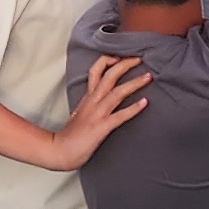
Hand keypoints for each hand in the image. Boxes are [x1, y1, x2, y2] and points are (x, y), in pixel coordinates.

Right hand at [47, 52, 151, 169]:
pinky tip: (145, 103)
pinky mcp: (101, 128)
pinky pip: (120, 116)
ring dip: (134, 83)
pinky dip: (133, 108)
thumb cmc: (71, 134)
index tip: (120, 57)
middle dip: (125, 65)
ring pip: (117, 93)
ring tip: (148, 77)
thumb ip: (90, 103)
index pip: (95, 71)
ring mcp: (97, 114)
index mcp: (88, 98)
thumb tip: (102, 98)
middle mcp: (93, 102)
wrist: (60, 150)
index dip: (107, 61)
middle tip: (139, 59)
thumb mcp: (80, 112)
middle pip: (109, 76)